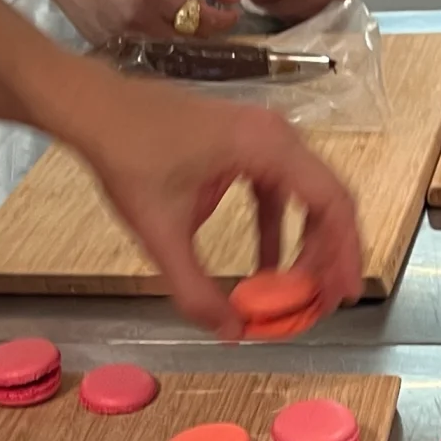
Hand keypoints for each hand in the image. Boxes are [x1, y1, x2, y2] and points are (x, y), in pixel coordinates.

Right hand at [37, 0, 242, 44]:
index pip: (200, 18)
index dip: (223, 20)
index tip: (233, 16)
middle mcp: (139, 21)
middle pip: (188, 40)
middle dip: (207, 33)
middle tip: (214, 23)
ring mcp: (123, 39)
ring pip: (169, 53)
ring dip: (186, 44)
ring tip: (190, 31)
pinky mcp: (110, 50)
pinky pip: (146, 58)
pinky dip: (161, 50)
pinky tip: (164, 39)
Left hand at [69, 78, 363, 335]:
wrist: (96, 109)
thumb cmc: (127, 154)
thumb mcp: (161, 233)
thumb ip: (196, 289)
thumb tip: (231, 331)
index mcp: (267, 146)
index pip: (332, 203)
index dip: (345, 253)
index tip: (344, 294)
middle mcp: (276, 135)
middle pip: (327, 201)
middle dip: (328, 257)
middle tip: (323, 302)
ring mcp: (263, 135)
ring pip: (307, 197)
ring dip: (307, 244)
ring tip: (302, 290)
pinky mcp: (245, 144)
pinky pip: (279, 190)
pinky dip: (279, 228)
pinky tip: (268, 266)